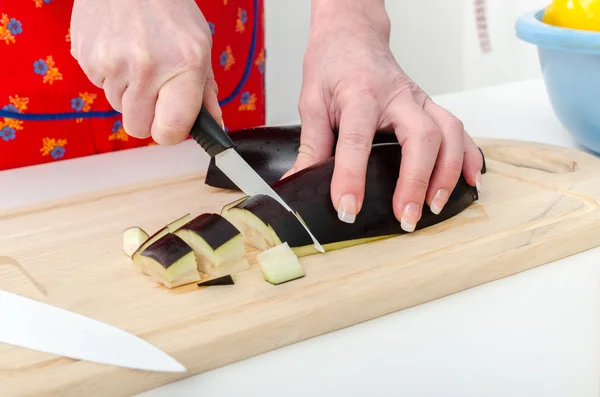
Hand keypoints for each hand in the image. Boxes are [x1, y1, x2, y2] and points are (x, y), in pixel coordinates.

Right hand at [70, 0, 220, 144]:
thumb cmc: (169, 10)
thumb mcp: (199, 48)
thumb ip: (205, 92)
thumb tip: (213, 126)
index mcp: (183, 66)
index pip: (170, 130)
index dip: (170, 133)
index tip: (171, 125)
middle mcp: (146, 67)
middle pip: (138, 128)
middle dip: (147, 116)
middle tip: (155, 89)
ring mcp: (111, 63)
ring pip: (118, 107)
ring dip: (129, 93)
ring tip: (138, 59)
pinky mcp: (86, 57)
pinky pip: (100, 86)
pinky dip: (111, 76)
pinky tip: (120, 50)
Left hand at [287, 1, 482, 231]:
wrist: (353, 37)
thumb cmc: (333, 66)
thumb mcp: (312, 102)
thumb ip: (311, 146)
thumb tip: (298, 184)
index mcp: (360, 94)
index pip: (357, 139)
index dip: (351, 177)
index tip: (348, 209)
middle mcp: (397, 96)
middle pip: (421, 136)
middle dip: (416, 181)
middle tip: (405, 217)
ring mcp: (420, 100)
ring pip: (449, 133)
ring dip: (447, 173)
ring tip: (434, 207)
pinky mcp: (432, 106)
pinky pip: (460, 131)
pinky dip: (469, 157)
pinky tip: (470, 181)